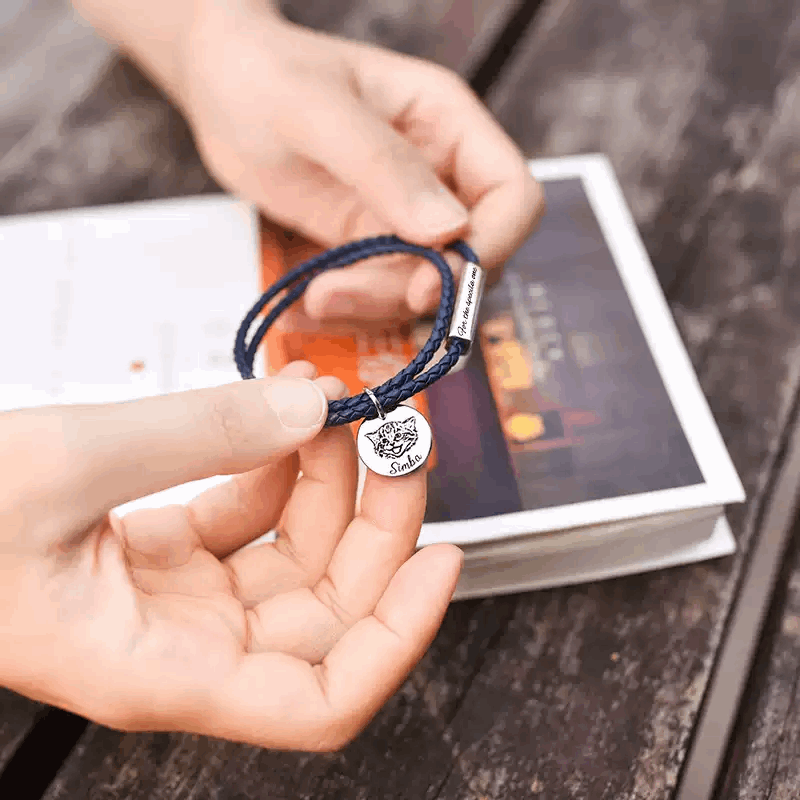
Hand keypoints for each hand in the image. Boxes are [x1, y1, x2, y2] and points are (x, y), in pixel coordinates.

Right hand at [0, 362, 461, 750]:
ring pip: (295, 554)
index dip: (399, 636)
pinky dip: (278, 466)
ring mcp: (177, 598)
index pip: (320, 699)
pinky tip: (285, 414)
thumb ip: (201, 433)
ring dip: (331, 480)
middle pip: (327, 607)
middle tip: (397, 436)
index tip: (441, 559)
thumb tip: (310, 406)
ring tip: (339, 404)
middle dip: (377, 520)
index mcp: (160, 668)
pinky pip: (249, 517)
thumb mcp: (64, 465)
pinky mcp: (163, 552)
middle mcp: (182, 644)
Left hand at [73, 0, 544, 327]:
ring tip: (321, 295)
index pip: (512, 196)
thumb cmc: (265, 75)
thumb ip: (383, 166)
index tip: (434, 283)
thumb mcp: (318, 112)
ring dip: (382, 303)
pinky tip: (318, 294)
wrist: (220, 89)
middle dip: (423, 288)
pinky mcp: (373, 241)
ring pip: (430, 284)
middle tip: (353, 293)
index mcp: (448, 123)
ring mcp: (407, 212)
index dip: (492, 247)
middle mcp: (440, 173)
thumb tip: (449, 231)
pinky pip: (387, 290)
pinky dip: (360, 305)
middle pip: (473, 254)